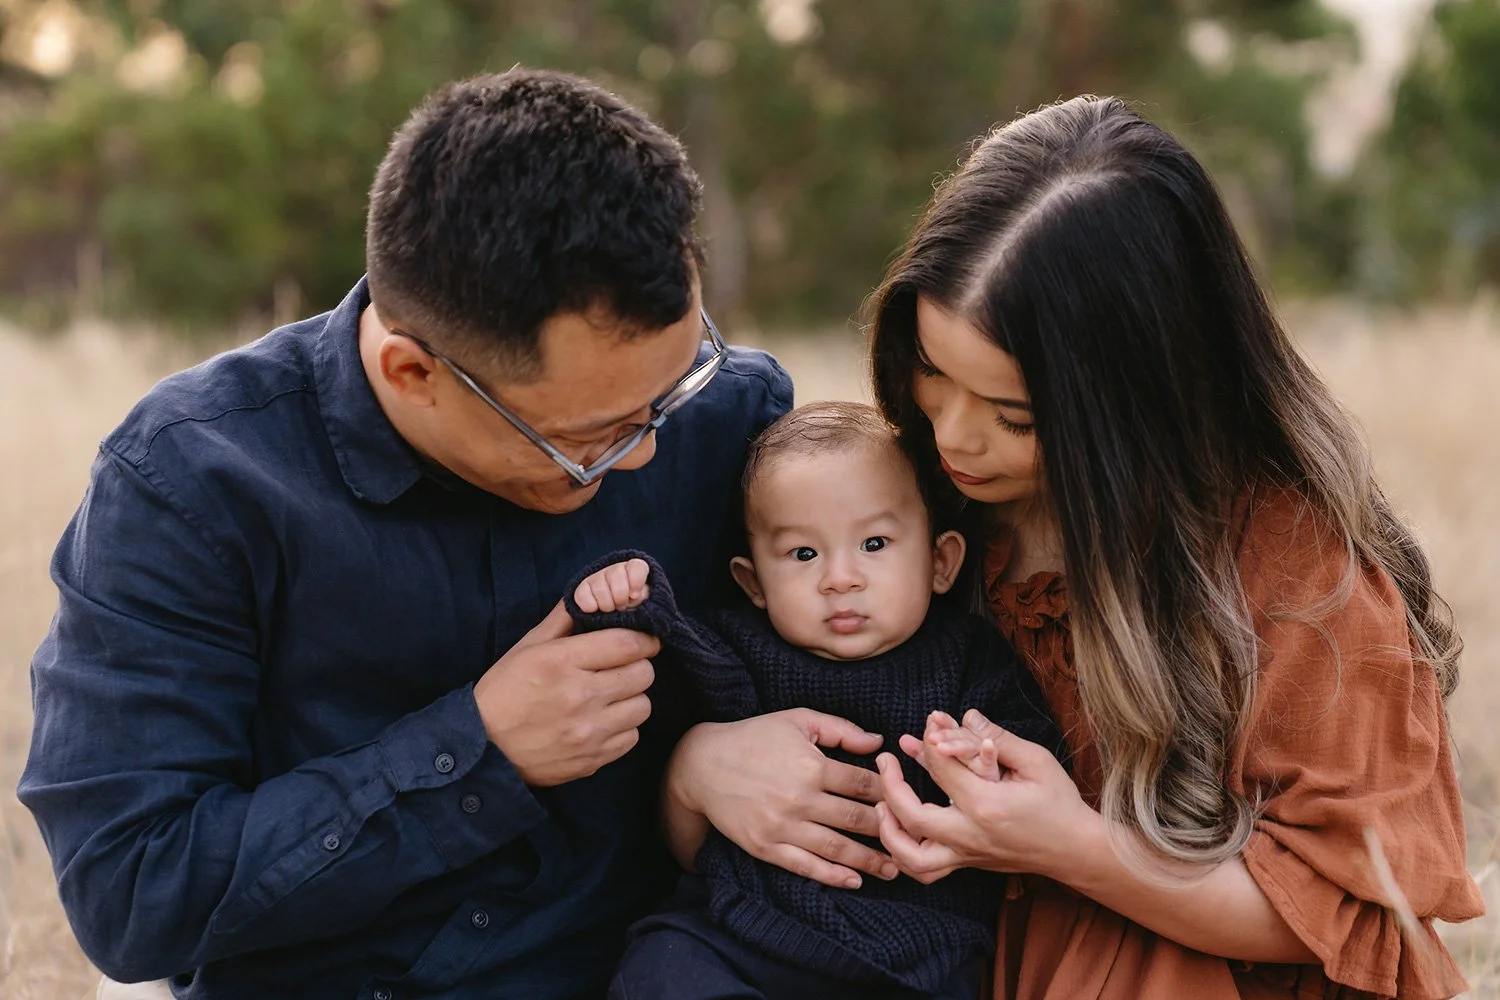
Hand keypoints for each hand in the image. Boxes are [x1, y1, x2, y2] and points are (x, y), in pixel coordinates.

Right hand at [473, 599, 658, 786]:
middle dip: (637, 666)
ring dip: (631, 699)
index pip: (628, 643)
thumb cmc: (504, 692)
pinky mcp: (591, 759)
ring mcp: (587, 732)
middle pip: (643, 674)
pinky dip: (623, 728)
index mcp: (562, 662)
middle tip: (621, 668)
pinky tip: (603, 722)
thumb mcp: (527, 647)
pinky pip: (631, 737)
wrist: (482, 748)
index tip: (643, 640)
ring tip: (612, 697)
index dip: (644, 638)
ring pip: (642, 707)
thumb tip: (592, 596)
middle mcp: (579, 696)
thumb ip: (563, 619)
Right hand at [574, 558, 650, 612]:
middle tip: (622, 607)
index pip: (637, 566)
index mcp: (635, 572)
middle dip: (620, 596)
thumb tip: (637, 596)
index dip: (635, 580)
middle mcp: (616, 571)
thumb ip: (643, 598)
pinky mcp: (582, 591)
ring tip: (610, 610)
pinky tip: (595, 610)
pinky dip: (589, 605)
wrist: (613, 626)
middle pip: (617, 573)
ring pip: (599, 585)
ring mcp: (597, 578)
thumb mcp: (644, 606)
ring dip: (606, 603)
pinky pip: (582, 594)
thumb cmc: (634, 613)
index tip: (634, 595)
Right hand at [665, 709, 899, 888]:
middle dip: (889, 830)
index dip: (889, 794)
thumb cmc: (753, 737)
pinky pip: (806, 867)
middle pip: (857, 819)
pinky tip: (855, 881)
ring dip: (870, 861)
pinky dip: (833, 877)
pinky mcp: (766, 847)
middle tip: (912, 839)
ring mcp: (782, 826)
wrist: (701, 766)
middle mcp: (799, 798)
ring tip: (895, 868)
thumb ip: (839, 729)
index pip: (864, 784)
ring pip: (838, 848)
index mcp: (811, 764)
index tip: (906, 801)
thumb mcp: (796, 721)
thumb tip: (878, 742)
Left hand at [875, 709, 1098, 883]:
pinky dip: (904, 855)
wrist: (1075, 849)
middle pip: (913, 818)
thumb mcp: (1037, 762)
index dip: (930, 743)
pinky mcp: (968, 864)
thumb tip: (968, 716)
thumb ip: (998, 739)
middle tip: (885, 762)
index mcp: (987, 806)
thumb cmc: (1059, 802)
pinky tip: (899, 830)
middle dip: (891, 788)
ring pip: (912, 859)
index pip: (943, 771)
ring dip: (889, 833)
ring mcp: (968, 855)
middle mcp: (971, 835)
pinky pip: (926, 871)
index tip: (926, 725)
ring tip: (882, 805)